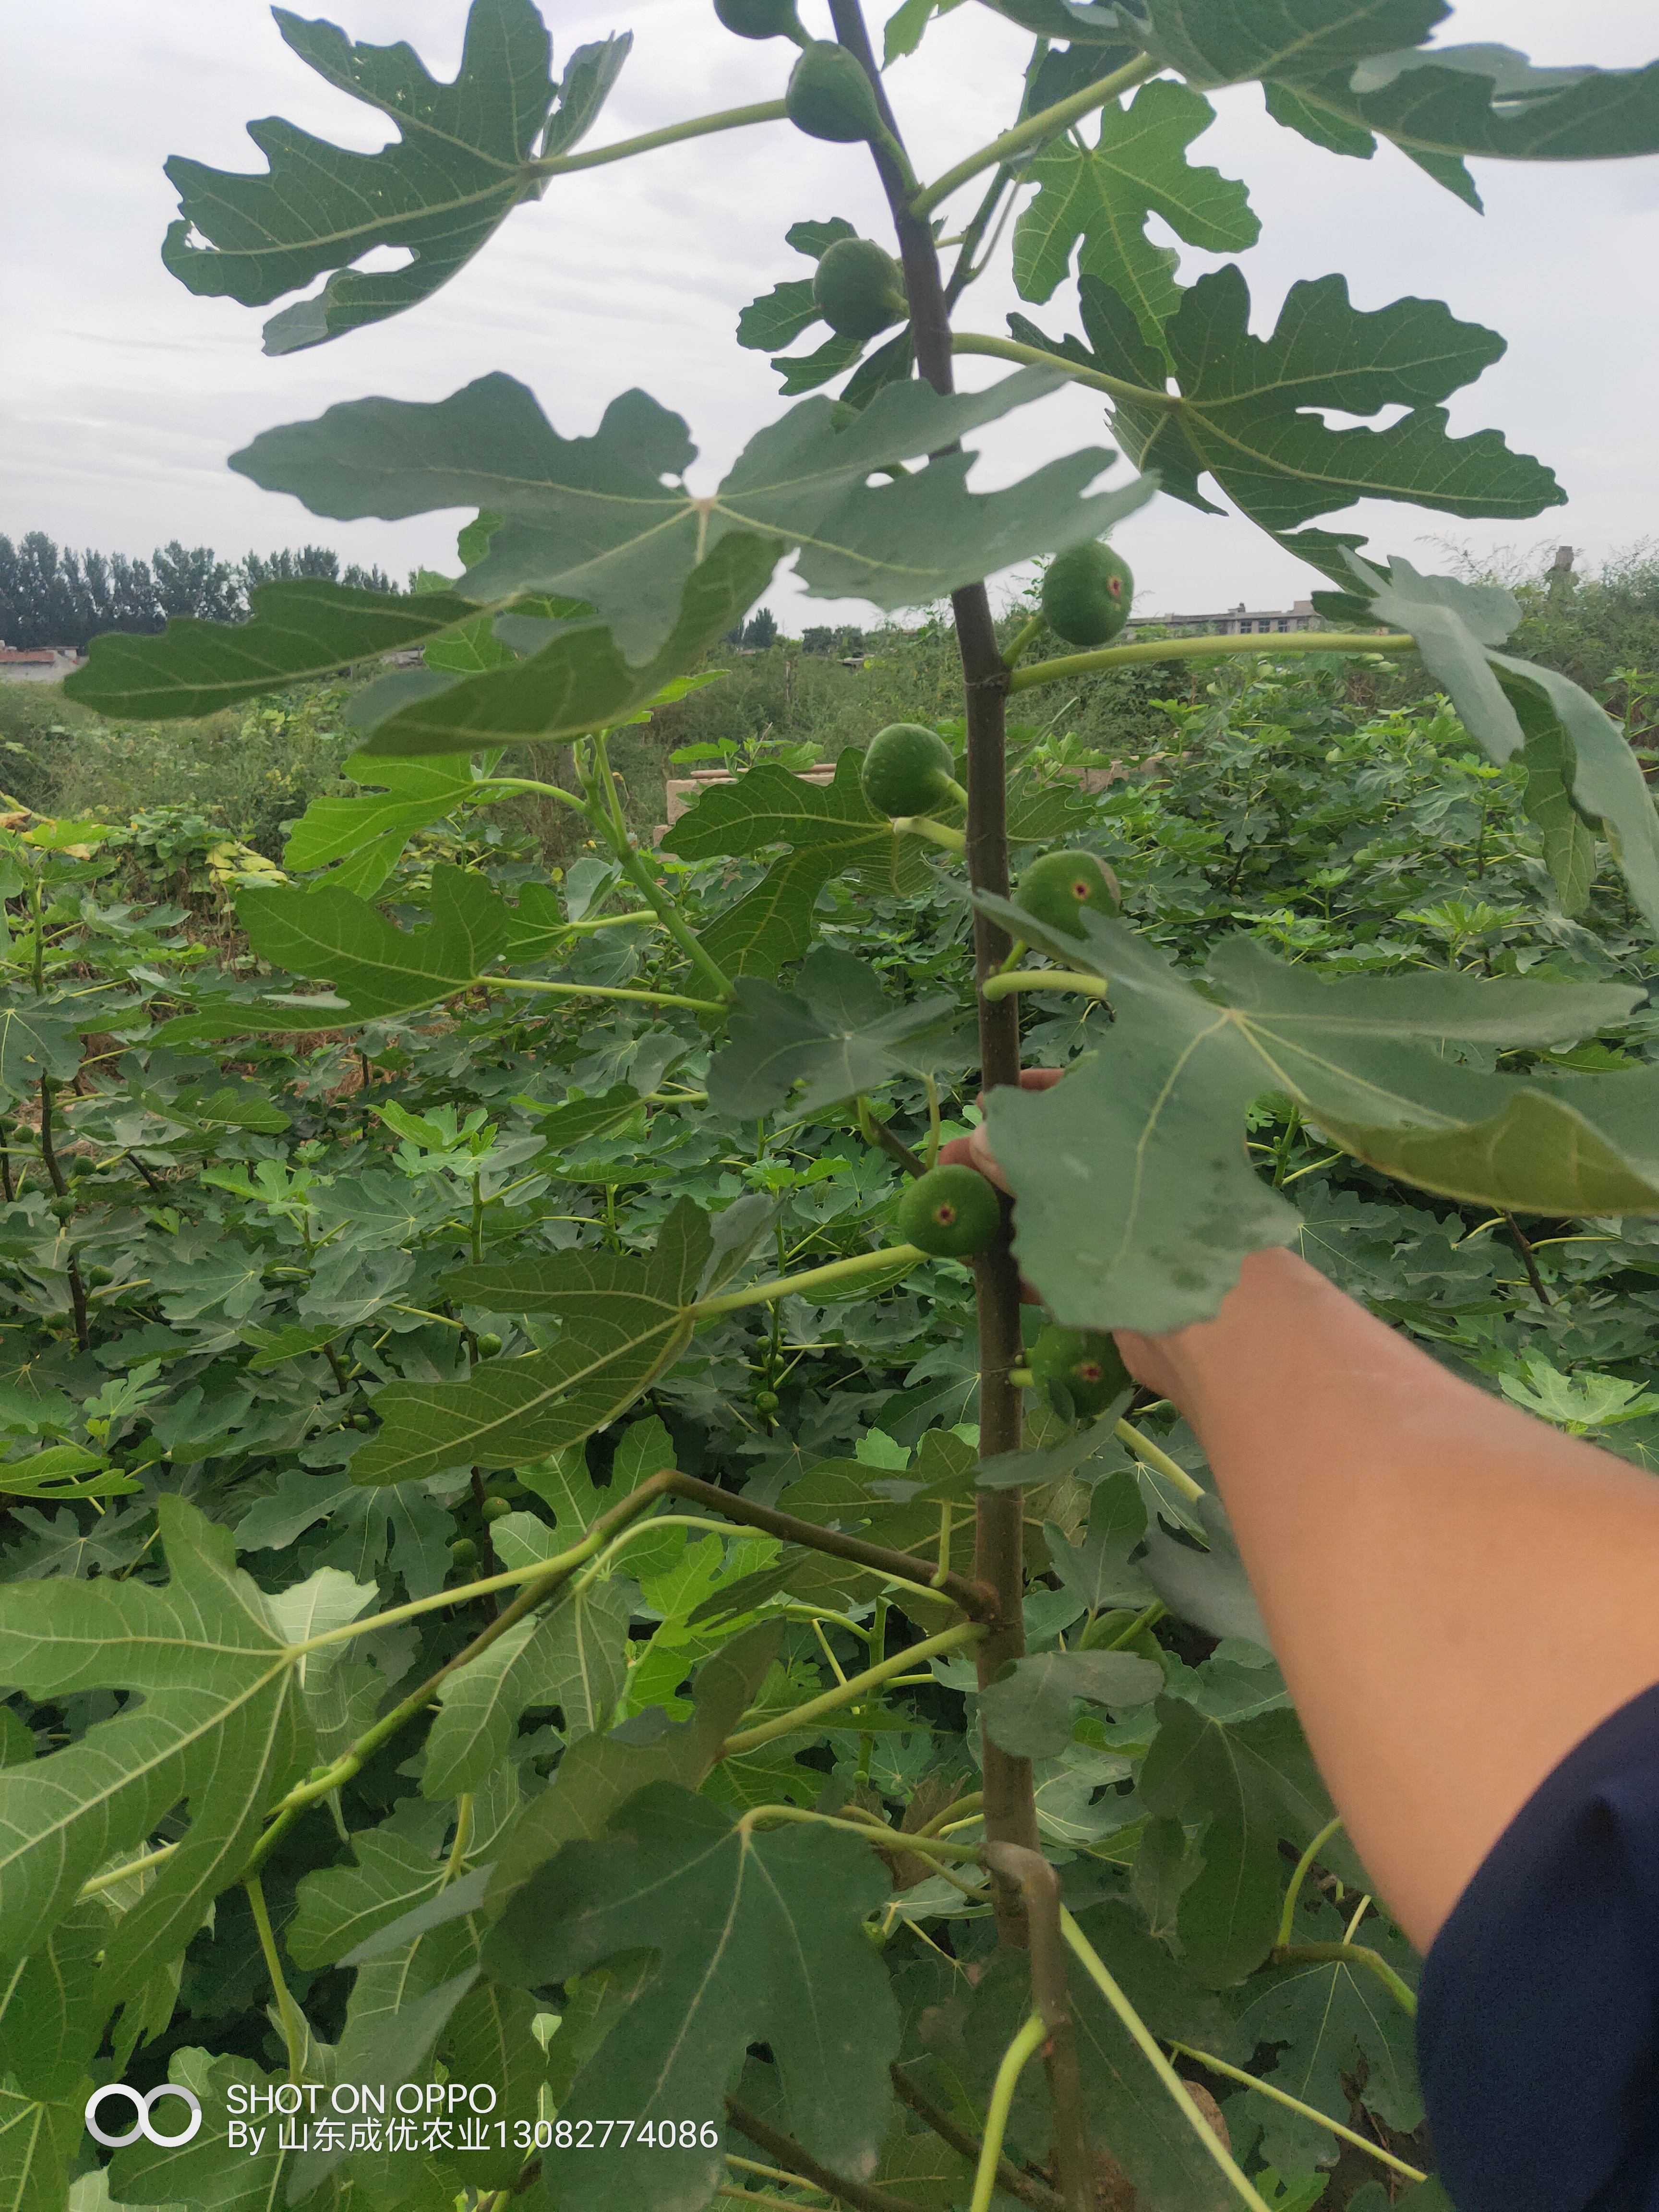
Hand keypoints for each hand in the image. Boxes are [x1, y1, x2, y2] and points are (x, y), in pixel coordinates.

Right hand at [936, 1067, 1184, 1393]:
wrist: (1211, 1327)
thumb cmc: (1148, 1223)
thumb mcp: (1072, 1176)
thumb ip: (1023, 1157)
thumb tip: (982, 1139)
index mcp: (1145, 1129)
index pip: (1082, 1092)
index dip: (1032, 1094)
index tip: (982, 1100)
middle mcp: (1142, 1174)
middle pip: (1062, 1158)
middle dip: (1001, 1160)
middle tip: (948, 1166)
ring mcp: (1134, 1229)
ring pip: (1060, 1211)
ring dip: (1008, 1213)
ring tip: (955, 1220)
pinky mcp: (1125, 1281)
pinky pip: (1066, 1262)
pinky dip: (1027, 1263)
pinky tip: (987, 1269)